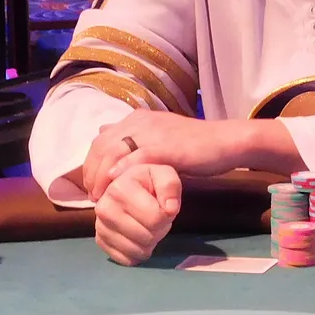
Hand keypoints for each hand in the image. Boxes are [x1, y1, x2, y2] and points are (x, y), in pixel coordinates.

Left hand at [83, 113, 246, 199]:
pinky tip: (116, 181)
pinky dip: (123, 168)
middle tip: (93, 195)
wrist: (223, 141)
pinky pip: (138, 156)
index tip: (91, 184)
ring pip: (114, 150)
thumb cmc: (193, 144)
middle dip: (92, 172)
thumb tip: (110, 143)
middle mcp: (140, 121)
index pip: (101, 139)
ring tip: (101, 195)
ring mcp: (152, 132)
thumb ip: (137, 140)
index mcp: (137, 119)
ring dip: (102, 175)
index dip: (91, 163)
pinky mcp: (165, 146)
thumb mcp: (160, 136)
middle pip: (102, 145)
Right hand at [95, 162, 182, 265]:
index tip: (162, 206)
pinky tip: (137, 237)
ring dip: (149, 243)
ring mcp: (99, 226)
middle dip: (158, 230)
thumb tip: (169, 208)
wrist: (127, 189)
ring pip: (137, 251)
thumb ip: (170, 186)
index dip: (166, 216)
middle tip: (155, 218)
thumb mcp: (163, 175)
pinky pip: (126, 259)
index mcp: (119, 188)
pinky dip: (137, 253)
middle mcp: (104, 208)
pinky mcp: (101, 241)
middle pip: (147, 237)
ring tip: (146, 226)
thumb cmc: (147, 182)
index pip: (156, 218)